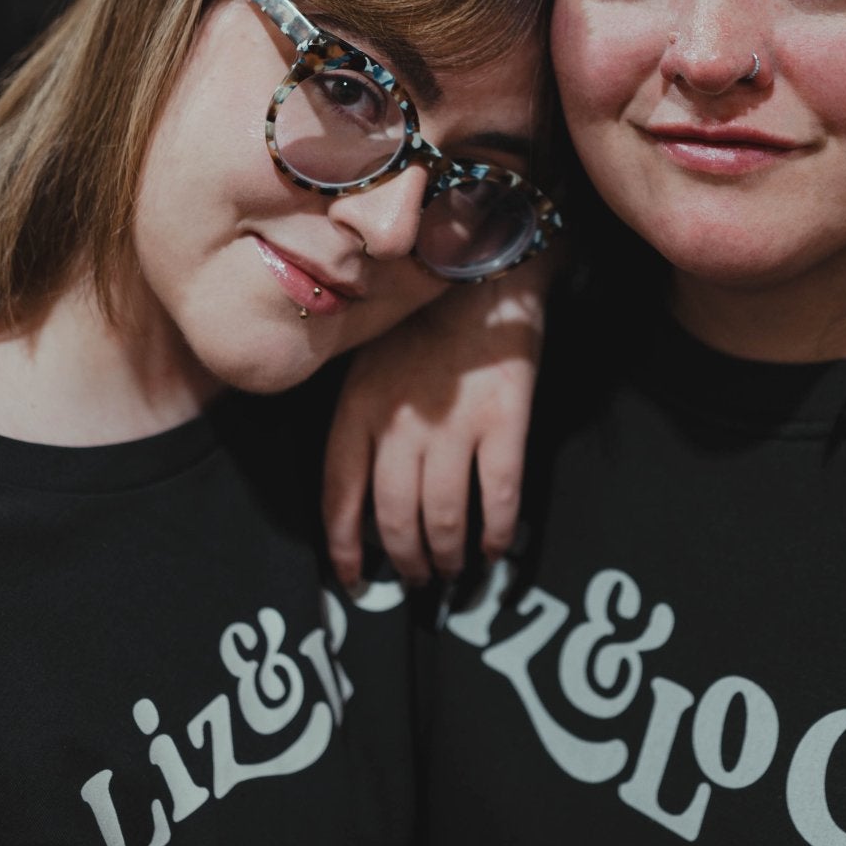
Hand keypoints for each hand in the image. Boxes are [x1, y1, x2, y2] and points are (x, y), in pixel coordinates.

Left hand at [322, 272, 546, 586]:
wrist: (487, 268)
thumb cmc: (422, 315)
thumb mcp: (366, 356)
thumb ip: (359, 413)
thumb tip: (359, 485)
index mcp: (358, 405)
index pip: (339, 494)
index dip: (344, 545)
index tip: (352, 577)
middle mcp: (400, 423)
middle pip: (394, 516)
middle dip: (403, 559)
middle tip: (414, 577)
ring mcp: (455, 424)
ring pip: (442, 517)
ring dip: (446, 555)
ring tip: (451, 569)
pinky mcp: (505, 422)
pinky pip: (498, 496)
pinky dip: (496, 531)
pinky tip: (495, 547)